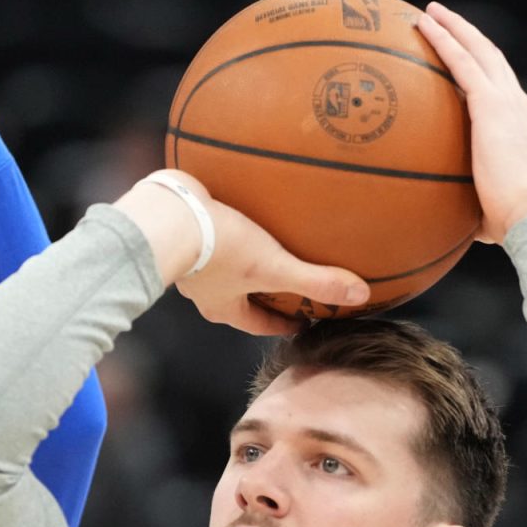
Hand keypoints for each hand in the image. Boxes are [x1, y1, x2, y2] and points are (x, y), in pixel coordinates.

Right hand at [114, 172, 367, 336]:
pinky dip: (228, 223)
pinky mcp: (183, 227)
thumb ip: (316, 281)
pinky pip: (212, 229)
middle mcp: (204, 289)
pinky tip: (244, 203)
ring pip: (225, 264)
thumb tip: (361, 295)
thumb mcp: (273, 267)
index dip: (283, 324)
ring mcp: (190, 260)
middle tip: (291, 280)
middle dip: (265, 290)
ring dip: (246, 256)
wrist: (166, 215)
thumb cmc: (217, 249)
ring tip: (268, 238)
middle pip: (241, 295)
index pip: (259, 324)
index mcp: (223, 306)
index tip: (303, 318)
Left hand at [416, 2, 526, 242]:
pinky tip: (424, 26)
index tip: (461, 59)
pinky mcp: (492, 105)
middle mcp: (517, 106)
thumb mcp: (487, 209)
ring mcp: (507, 102)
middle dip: (466, 37)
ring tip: (428, 14)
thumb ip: (470, 206)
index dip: (481, 70)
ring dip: (453, 29)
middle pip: (490, 58)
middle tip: (440, 20)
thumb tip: (448, 224)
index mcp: (520, 127)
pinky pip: (462, 63)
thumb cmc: (513, 223)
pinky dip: (444, 40)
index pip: (499, 89)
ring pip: (478, 51)